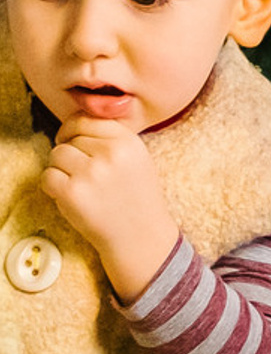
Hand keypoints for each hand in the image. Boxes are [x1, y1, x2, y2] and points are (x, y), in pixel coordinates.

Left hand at [42, 113, 181, 302]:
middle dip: (70, 151)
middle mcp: (110, 153)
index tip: (72, 139)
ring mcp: (90, 173)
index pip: (87, 119)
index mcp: (128, 142)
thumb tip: (77, 122)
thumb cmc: (136, 197)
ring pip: (56, 154)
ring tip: (78, 184)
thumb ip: (113, 137)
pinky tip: (70, 195)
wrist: (139, 235)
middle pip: (70, 137)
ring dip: (60, 168)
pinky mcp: (72, 192)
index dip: (73, 128)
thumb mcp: (138, 158)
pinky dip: (53, 186)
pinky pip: (47, 176)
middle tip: (81, 170)